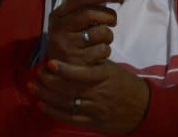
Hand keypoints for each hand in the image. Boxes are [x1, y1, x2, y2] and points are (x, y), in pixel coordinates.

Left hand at [32, 59, 148, 134]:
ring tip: (33, 86)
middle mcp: (98, 94)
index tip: (49, 63)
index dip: (64, 69)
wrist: (143, 108)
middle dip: (49, 82)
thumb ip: (91, 64)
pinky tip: (41, 104)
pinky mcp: (92, 122)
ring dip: (46, 95)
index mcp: (104, 76)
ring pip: (66, 103)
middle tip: (37, 73)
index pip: (82, 73)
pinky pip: (69, 118)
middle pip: (69, 89)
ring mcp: (95, 110)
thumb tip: (67, 55)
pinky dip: (53, 112)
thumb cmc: (124, 83)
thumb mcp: (111, 69)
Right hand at [47, 0, 117, 65]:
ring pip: (100, 32)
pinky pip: (103, 49)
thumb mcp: (70, 23)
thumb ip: (84, 8)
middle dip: (107, 15)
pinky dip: (106, 50)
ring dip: (108, 35)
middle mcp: (59, 29)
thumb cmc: (73, 41)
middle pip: (90, 13)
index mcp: (57, 16)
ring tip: (102, 40)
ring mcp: (68, 45)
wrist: (63, 74)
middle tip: (113, 20)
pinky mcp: (78, 61)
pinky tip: (98, 53)